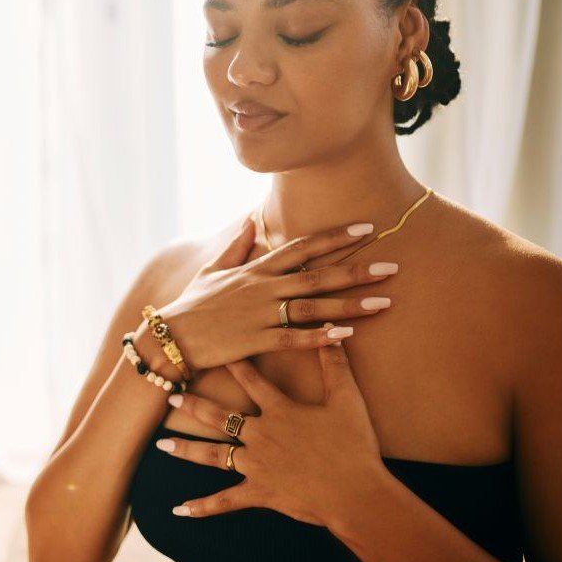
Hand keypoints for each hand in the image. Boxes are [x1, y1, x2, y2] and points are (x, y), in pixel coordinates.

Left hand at [154, 324, 387, 527]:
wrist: (356, 492)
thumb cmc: (354, 445)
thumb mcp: (347, 400)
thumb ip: (335, 365)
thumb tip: (333, 331)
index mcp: (280, 411)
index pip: (251, 380)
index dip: (232, 364)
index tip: (212, 351)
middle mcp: (261, 435)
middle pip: (219, 416)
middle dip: (193, 405)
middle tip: (171, 397)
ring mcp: (256, 465)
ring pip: (213, 455)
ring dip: (186, 449)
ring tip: (162, 444)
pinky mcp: (259, 493)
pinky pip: (225, 501)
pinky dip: (203, 507)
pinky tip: (180, 509)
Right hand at [157, 215, 398, 371]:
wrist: (170, 337)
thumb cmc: (193, 304)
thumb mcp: (213, 270)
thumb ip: (236, 245)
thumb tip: (251, 220)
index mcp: (257, 269)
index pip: (303, 246)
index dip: (336, 237)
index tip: (367, 229)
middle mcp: (263, 287)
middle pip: (318, 275)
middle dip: (356, 269)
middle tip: (392, 267)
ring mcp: (261, 314)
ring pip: (313, 306)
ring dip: (350, 304)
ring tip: (383, 302)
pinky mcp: (256, 341)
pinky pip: (294, 338)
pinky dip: (321, 337)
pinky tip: (347, 335)